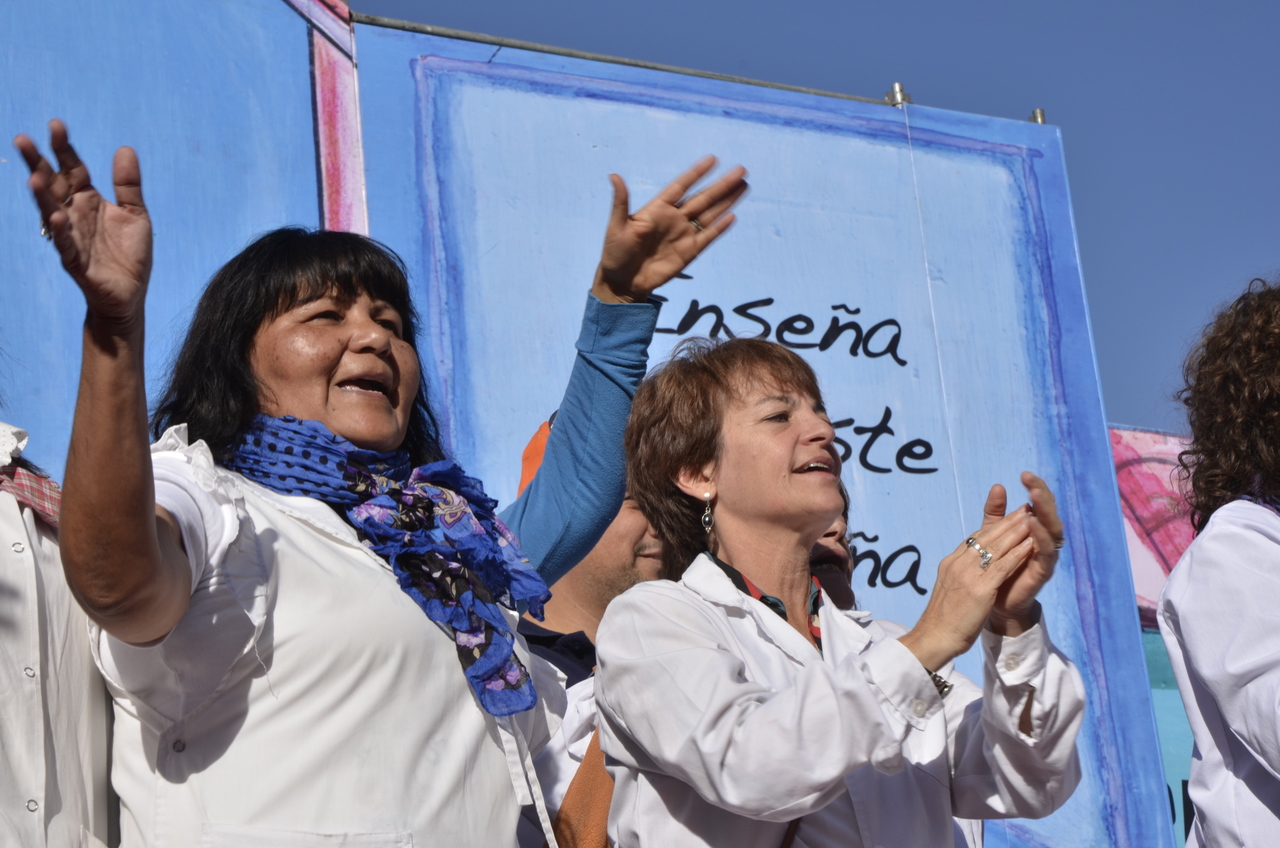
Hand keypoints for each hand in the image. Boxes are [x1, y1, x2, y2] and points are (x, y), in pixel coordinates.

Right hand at [14, 120, 152, 331]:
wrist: (130, 294)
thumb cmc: (129, 254)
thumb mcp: (136, 214)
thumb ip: (128, 184)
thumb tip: (124, 148)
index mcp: (89, 200)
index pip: (73, 169)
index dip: (64, 149)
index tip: (55, 125)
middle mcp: (75, 215)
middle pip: (53, 185)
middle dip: (38, 163)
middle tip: (22, 139)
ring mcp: (71, 237)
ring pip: (51, 212)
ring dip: (41, 196)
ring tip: (33, 176)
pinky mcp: (75, 261)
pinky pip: (64, 244)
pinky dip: (60, 231)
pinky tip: (57, 217)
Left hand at [591, 156, 746, 302]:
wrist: (623, 282)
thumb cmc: (616, 252)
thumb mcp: (616, 226)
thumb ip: (620, 201)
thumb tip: (614, 176)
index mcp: (658, 208)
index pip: (681, 186)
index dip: (696, 174)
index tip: (713, 159)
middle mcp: (675, 218)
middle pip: (703, 198)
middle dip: (721, 185)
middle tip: (741, 170)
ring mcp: (684, 234)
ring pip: (710, 214)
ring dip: (727, 200)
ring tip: (744, 186)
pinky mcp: (690, 251)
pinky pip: (708, 236)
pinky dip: (720, 227)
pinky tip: (732, 216)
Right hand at [898, 487, 1036, 671]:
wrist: (935, 637)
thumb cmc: (943, 620)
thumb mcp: (951, 590)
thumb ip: (961, 575)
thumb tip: (971, 569)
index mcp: (951, 563)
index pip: (975, 539)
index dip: (993, 527)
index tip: (1008, 517)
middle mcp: (958, 563)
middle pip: (986, 537)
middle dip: (1007, 522)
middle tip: (1024, 509)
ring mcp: (968, 575)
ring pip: (996, 547)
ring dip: (1016, 532)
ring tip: (1031, 519)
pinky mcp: (980, 589)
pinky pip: (1002, 566)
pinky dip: (1017, 553)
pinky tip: (1030, 544)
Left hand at [986, 472, 1063, 634]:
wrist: (994, 602)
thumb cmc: (997, 567)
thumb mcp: (993, 535)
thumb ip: (995, 514)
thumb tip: (998, 486)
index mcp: (1033, 529)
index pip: (1039, 504)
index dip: (1035, 488)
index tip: (1025, 474)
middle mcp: (1044, 540)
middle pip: (1049, 513)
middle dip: (1042, 496)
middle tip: (1032, 481)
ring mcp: (1045, 555)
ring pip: (1052, 530)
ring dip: (1044, 513)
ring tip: (1034, 498)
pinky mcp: (1043, 571)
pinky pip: (1046, 552)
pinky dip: (1040, 537)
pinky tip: (1032, 525)